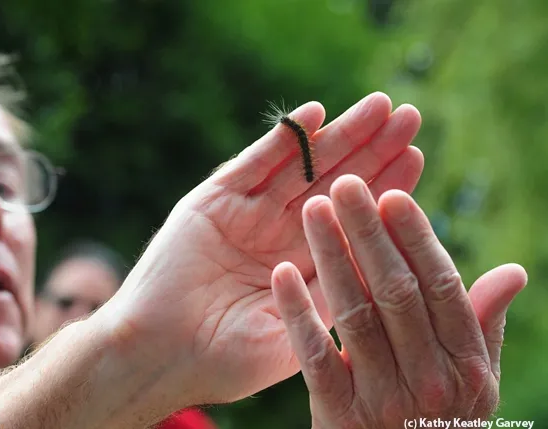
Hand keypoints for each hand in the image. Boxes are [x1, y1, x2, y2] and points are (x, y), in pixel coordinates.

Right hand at [100, 92, 423, 406]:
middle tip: (408, 117)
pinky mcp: (214, 201)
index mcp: (301, 267)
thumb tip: (386, 260)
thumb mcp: (298, 333)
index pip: (352, 220)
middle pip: (333, 184)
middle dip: (372, 151)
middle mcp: (278, 235)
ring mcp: (246, 215)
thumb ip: (334, 297)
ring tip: (378, 107)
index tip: (417, 158)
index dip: (385, 189)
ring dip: (339, 135)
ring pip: (301, 167)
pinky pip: (254, 163)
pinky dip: (284, 139)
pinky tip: (316, 114)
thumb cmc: (226, 359)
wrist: (159, 356)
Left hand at [271, 175, 526, 427]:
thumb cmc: (440, 417)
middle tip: (344, 184)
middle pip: (395, 291)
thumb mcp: (473, 379)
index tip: (391, 194)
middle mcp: (428, 378)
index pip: (440, 286)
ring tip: (313, 210)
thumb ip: (483, 324)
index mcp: (465, 362)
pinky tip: (282, 272)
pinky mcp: (338, 414)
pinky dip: (298, 313)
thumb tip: (514, 272)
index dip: (415, 238)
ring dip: (332, 257)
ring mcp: (382, 397)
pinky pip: (315, 356)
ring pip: (355, 314)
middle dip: (367, 233)